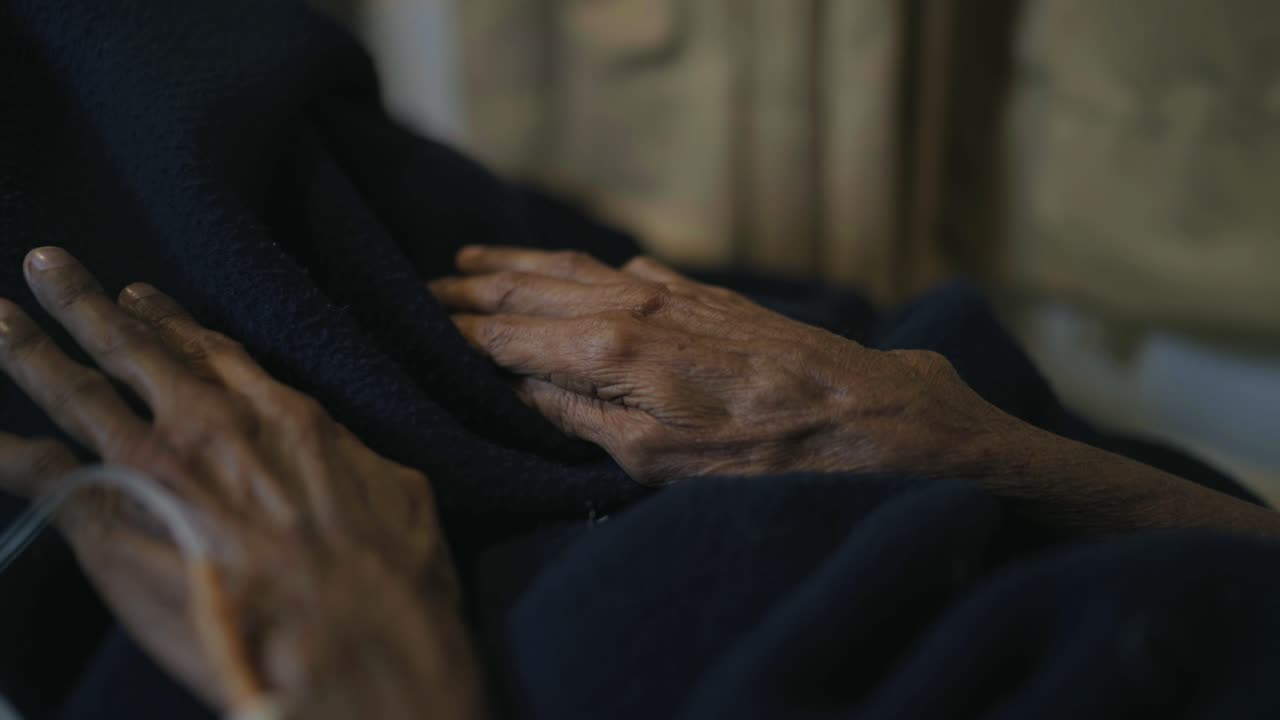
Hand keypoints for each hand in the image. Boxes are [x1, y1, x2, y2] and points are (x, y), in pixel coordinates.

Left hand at [0, 248, 483, 718]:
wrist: (350, 649)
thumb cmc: (391, 582)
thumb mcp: (400, 495)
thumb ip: (354, 462)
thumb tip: (345, 458)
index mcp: (282, 416)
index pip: (211, 352)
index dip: (170, 320)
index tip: (140, 295)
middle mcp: (209, 427)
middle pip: (134, 349)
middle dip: (87, 305)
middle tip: (49, 264)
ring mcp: (155, 471)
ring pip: (77, 392)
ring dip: (31, 350)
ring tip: (0, 319)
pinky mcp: (113, 527)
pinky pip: (42, 476)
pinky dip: (8, 452)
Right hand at [430, 247, 1014, 484]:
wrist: (852, 409)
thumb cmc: (753, 449)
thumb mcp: (650, 456)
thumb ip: (573, 413)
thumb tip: (515, 384)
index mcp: (605, 348)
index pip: (507, 333)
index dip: (458, 330)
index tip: (418, 322)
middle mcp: (627, 304)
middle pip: (530, 287)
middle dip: (473, 287)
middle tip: (427, 285)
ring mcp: (664, 290)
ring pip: (571, 266)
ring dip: (518, 263)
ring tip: (474, 259)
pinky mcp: (697, 291)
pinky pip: (621, 267)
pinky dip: (580, 265)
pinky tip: (575, 268)